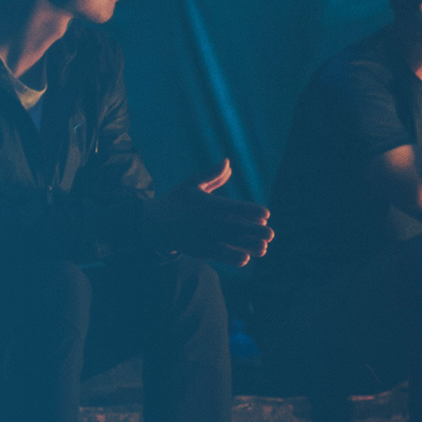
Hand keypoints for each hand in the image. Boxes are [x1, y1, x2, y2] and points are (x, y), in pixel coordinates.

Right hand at [146, 160, 274, 265]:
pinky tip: (244, 259)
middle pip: (235, 227)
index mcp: (208, 204)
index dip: (250, 211)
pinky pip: (216, 255)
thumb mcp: (191, 184)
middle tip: (270, 234)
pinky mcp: (197, 249)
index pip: (233, 207)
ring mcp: (203, 236)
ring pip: (228, 243)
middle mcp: (207, 221)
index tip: (265, 214)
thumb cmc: (175, 201)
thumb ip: (212, 176)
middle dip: (254, 231)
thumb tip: (227, 162)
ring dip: (247, 247)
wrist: (151, 223)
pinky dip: (230, 257)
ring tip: (263, 249)